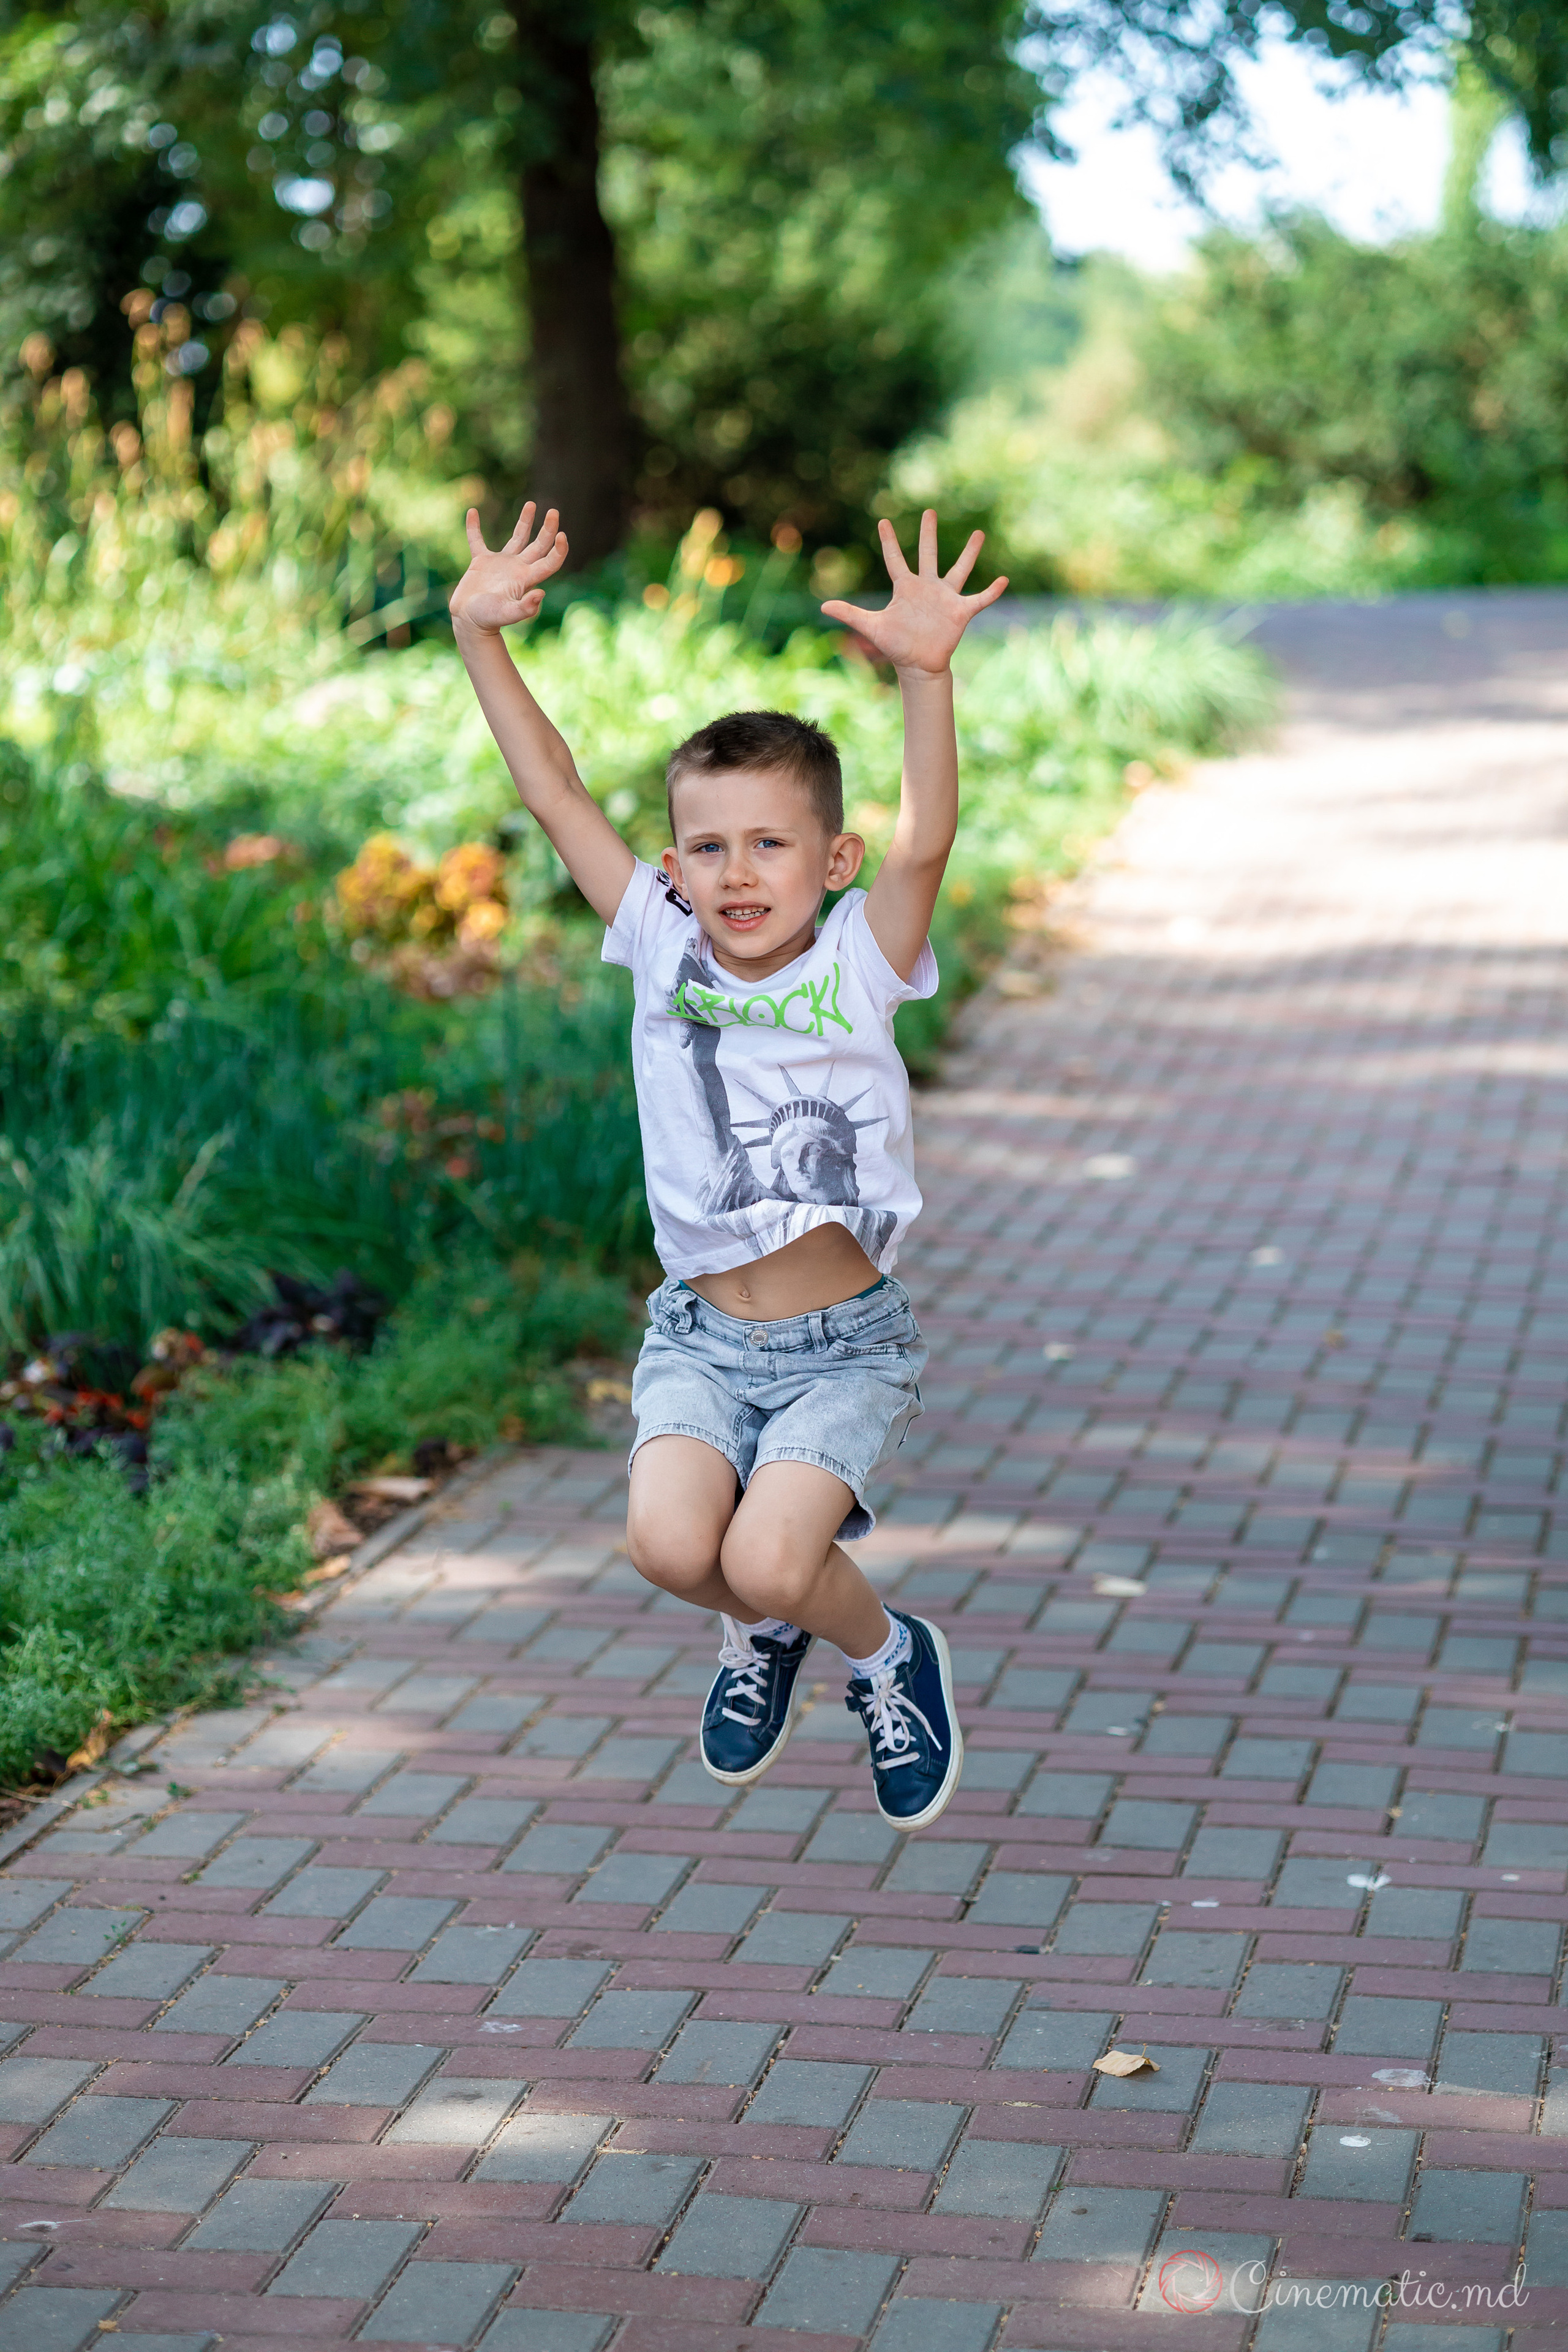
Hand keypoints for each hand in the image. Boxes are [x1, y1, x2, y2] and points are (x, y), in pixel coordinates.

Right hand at [450, 500, 568, 632]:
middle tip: (554, 511)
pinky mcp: (481, 562)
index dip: (559, 549)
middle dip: (548, 529)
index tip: (562, 534)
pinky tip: (473, 512)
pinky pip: (477, 540)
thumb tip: (541, 594)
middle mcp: (517, 568)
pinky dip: (474, 527)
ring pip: (517, 538)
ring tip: (532, 504)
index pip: (550, 561)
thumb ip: (524, 608)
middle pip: (539, 545)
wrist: (468, 621)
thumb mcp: (507, 614)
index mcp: (526, 579)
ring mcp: (501, 564)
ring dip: (525, 521)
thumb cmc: (488, 619)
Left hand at [820, 510, 1005, 675]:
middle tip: (929, 511)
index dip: (888, 542)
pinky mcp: (960, 611)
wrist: (918, 665)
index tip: (883, 521)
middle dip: (928, 534)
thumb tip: (822, 607)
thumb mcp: (872, 627)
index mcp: (905, 588)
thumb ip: (850, 614)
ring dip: (969, 553)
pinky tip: (1004, 580)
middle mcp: (927, 587)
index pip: (894, 560)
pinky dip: (991, 591)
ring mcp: (945, 597)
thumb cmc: (896, 645)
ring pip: (959, 569)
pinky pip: (979, 599)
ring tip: (979, 534)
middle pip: (927, 554)